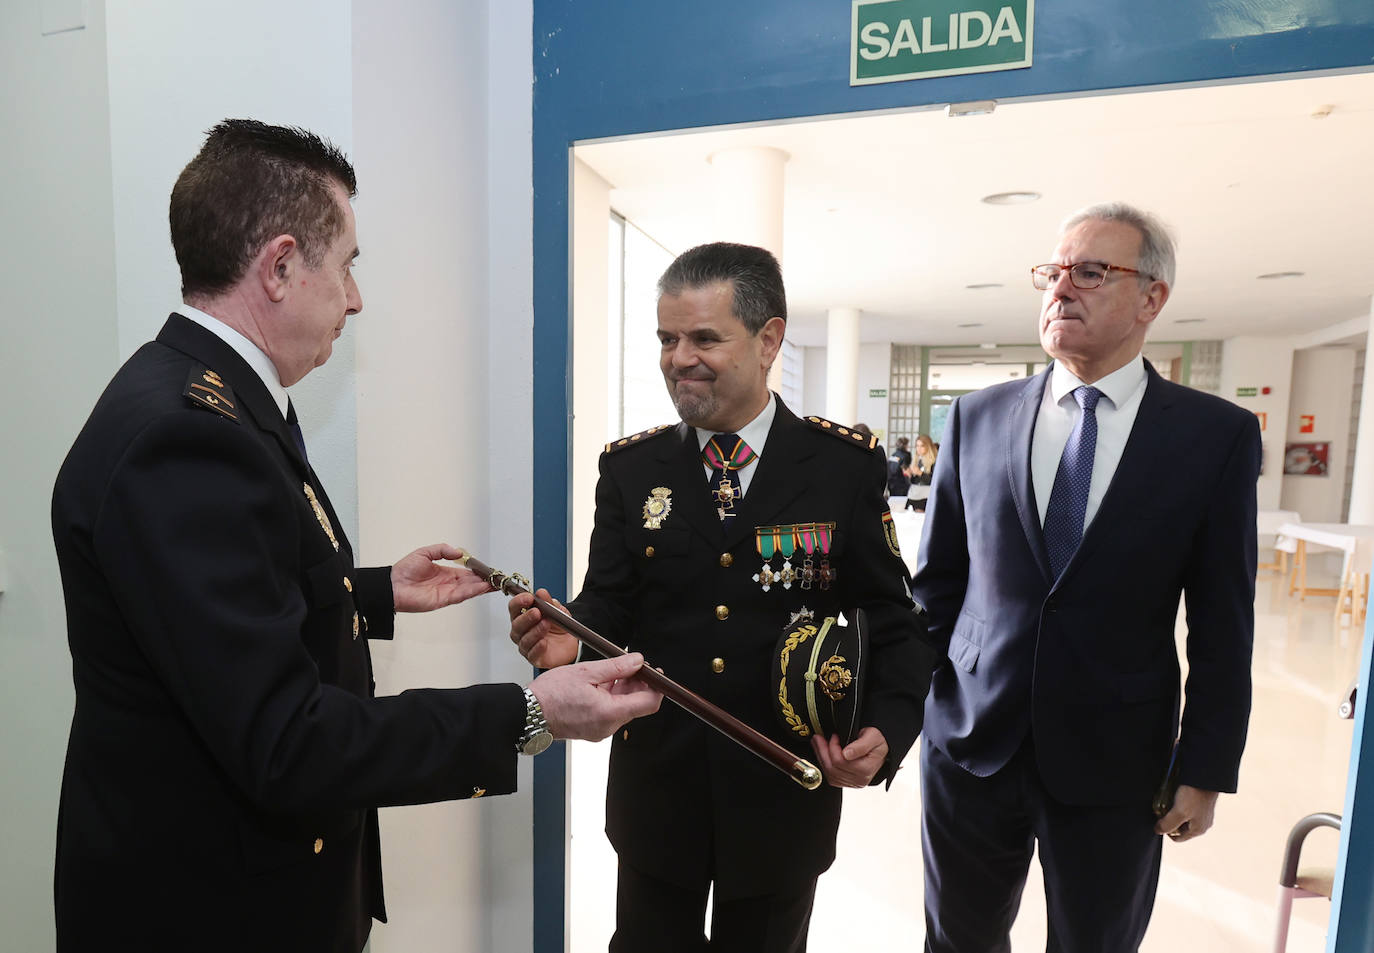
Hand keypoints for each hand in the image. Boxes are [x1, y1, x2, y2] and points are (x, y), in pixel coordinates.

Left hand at [390, 544, 493, 612]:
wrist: (392, 585)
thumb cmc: (404, 570)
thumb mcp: (424, 553)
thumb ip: (442, 550)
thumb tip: (459, 552)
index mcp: (445, 572)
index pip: (466, 572)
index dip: (478, 570)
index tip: (489, 569)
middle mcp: (448, 583)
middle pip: (471, 581)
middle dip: (485, 579)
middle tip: (498, 577)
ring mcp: (447, 592)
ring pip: (470, 589)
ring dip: (483, 586)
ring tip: (496, 582)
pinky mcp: (444, 600)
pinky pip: (462, 595)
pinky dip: (473, 591)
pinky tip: (483, 587)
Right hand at [508, 588, 579, 667]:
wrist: (570, 643)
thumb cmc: (558, 627)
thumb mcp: (557, 611)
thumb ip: (549, 603)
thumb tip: (541, 593)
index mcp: (523, 616)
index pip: (514, 608)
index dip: (519, 602)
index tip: (529, 598)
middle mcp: (521, 631)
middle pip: (516, 624)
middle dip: (526, 617)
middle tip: (537, 612)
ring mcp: (526, 645)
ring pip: (524, 639)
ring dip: (535, 631)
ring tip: (546, 624)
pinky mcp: (534, 658)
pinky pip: (532, 654)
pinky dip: (538, 648)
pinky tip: (544, 642)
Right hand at [529, 653, 662, 740]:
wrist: (528, 713)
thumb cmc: (551, 693)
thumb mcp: (587, 672)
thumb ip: (617, 666)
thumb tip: (638, 660)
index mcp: (610, 712)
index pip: (649, 703)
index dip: (657, 687)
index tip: (654, 672)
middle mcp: (608, 726)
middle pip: (636, 705)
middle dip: (639, 684)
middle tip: (633, 664)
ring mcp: (600, 730)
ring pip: (623, 708)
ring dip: (624, 689)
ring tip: (613, 670)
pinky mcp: (592, 730)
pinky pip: (610, 713)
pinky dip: (611, 697)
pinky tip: (602, 682)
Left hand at [811, 726, 888, 788]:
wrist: (883, 747)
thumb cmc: (878, 741)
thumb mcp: (873, 737)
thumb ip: (861, 745)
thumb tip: (847, 754)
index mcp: (866, 769)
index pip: (841, 761)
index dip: (833, 747)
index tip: (834, 735)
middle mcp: (860, 780)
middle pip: (833, 768)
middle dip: (822, 751)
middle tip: (818, 738)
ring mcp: (853, 783)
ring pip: (829, 773)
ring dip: (821, 757)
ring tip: (817, 743)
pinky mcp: (848, 782)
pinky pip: (831, 777)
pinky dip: (824, 764)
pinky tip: (822, 753)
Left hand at [1154, 785, 1219, 842]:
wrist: (1206, 777)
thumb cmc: (1195, 795)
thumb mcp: (1179, 812)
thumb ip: (1167, 824)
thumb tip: (1158, 830)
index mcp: (1198, 830)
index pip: (1177, 838)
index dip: (1165, 830)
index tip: (1159, 819)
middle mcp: (1202, 824)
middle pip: (1179, 828)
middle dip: (1169, 820)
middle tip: (1162, 809)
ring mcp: (1203, 813)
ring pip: (1183, 817)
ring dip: (1173, 811)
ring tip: (1167, 801)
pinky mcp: (1202, 803)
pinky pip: (1187, 807)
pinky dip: (1179, 804)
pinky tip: (1174, 795)